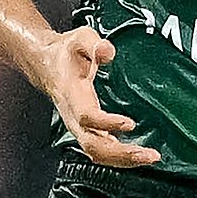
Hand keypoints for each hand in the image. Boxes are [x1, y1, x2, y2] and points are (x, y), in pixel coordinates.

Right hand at [33, 27, 160, 168]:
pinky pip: (100, 149)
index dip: (107, 123)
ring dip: (122, 159)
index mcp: (72, 94)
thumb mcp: (80, 38)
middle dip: (120, 153)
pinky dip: (118, 157)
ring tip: (149, 158)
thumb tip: (107, 52)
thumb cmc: (66, 51)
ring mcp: (78, 125)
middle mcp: (73, 116)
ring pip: (97, 151)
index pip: (87, 116)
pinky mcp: (85, 128)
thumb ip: (94, 43)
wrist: (46, 64)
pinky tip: (138, 157)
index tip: (130, 123)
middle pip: (93, 144)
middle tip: (149, 155)